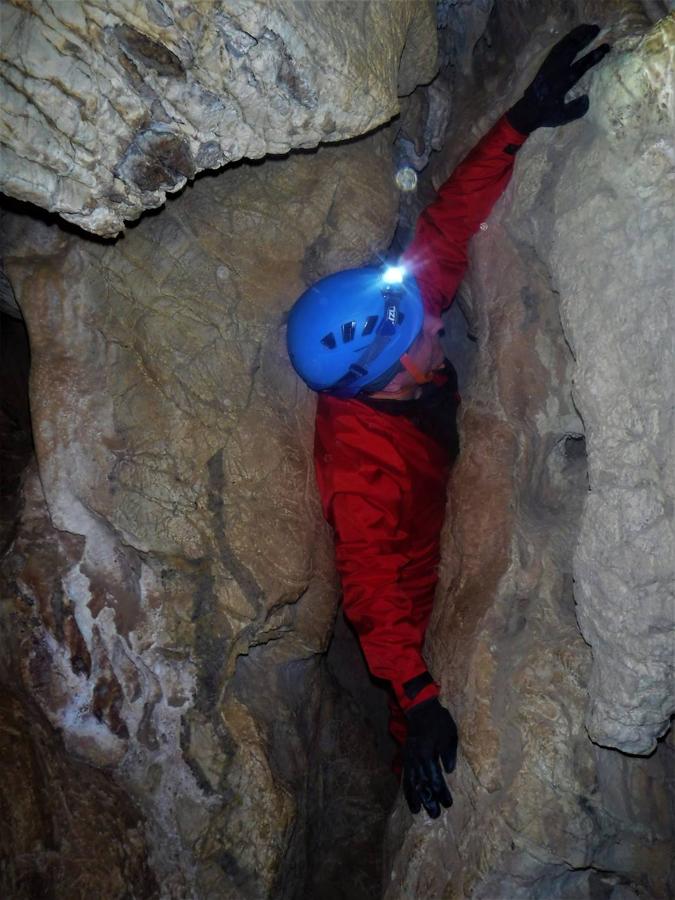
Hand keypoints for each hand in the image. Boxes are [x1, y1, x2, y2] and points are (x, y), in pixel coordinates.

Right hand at [402, 698, 457, 818]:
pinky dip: (407, 787)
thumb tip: (449, 772)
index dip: (441, 793)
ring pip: (411, 782)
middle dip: (428, 800)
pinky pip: (405, 775)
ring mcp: (409, 758)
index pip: (435, 779)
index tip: (448, 804)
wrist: (420, 709)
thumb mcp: (449, 734)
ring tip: (417, 811)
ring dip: (415, 797)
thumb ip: (448, 753)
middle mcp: (416, 759)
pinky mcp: (406, 756)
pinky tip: (409, 796)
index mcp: (427, 754)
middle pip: (421, 784)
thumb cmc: (438, 721)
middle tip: (434, 815)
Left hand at [507, 24, 610, 133]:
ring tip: (589, 27)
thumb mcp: (563, 117)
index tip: (606, 47)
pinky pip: (558, 47)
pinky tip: (574, 35)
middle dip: (585, 37)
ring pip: (564, 44)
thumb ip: (577, 109)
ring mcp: (550, 65)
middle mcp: (556, 70)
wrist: (527, 110)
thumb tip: (587, 98)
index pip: (581, 66)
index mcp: (562, 83)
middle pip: (572, 48)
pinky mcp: (546, 63)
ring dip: (576, 34)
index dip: (594, 56)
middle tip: (598, 28)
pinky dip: (567, 38)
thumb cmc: (547, 114)